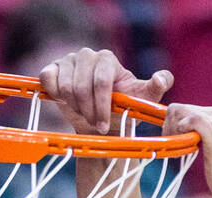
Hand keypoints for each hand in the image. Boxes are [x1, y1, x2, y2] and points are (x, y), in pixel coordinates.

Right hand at [39, 48, 172, 134]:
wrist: (99, 122)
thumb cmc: (120, 111)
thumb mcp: (140, 101)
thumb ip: (155, 88)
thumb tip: (163, 78)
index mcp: (107, 59)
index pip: (101, 81)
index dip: (101, 106)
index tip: (103, 126)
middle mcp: (87, 55)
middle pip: (81, 85)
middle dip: (88, 110)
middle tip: (95, 123)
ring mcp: (68, 61)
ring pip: (65, 85)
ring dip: (74, 107)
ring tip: (84, 114)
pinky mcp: (52, 69)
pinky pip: (48, 79)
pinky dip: (55, 94)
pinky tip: (66, 103)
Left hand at [162, 103, 211, 197]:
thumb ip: (207, 140)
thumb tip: (192, 138)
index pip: (185, 109)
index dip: (172, 125)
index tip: (172, 143)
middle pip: (179, 109)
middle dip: (168, 128)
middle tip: (171, 148)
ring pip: (180, 112)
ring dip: (171, 132)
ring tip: (176, 151)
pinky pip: (190, 121)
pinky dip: (179, 133)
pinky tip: (181, 149)